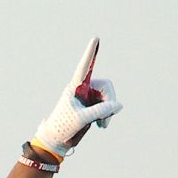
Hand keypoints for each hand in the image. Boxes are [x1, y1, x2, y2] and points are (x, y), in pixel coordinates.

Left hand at [29, 38, 120, 161]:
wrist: (58, 139)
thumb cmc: (64, 126)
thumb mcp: (83, 119)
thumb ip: (101, 111)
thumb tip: (119, 105)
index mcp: (75, 86)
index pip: (84, 67)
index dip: (91, 53)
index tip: (95, 38)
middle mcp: (83, 88)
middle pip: (106, 86)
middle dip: (109, 101)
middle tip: (105, 118)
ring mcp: (89, 96)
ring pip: (109, 97)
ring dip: (108, 111)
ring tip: (102, 125)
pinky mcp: (93, 105)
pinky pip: (108, 106)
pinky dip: (107, 116)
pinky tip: (102, 125)